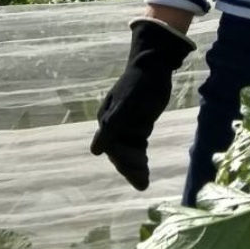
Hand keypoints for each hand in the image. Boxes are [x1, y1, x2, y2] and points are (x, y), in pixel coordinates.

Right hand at [90, 17, 195, 190]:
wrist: (154, 65)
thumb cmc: (141, 83)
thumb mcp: (128, 104)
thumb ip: (113, 126)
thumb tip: (95, 151)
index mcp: (107, 119)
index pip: (112, 146)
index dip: (123, 160)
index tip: (137, 172)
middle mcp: (114, 125)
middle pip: (119, 152)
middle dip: (130, 167)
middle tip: (142, 183)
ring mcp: (126, 126)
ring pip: (129, 152)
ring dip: (135, 166)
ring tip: (144, 183)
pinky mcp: (138, 125)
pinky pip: (137, 146)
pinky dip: (141, 158)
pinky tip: (146, 171)